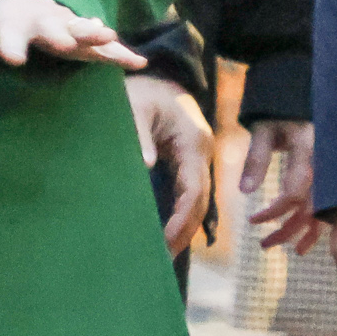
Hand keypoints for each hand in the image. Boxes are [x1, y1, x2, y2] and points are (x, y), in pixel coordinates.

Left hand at [0, 0, 145, 80]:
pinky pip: (104, 46)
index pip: (9, 29)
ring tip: (107, 36)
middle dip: (58, 32)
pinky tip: (137, 62)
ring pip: (81, 29)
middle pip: (51, 24)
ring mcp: (66, 27)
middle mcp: (42, 20)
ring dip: (93, 33)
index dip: (10, 43)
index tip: (13, 58)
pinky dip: (120, 52)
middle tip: (65, 43)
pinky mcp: (83, 38)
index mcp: (14, 18)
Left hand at [124, 75, 214, 257]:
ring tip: (163, 256)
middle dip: (184, 232)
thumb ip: (139, 136)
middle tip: (161, 261)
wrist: (154, 74)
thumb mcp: (134, 107)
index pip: (194, 190)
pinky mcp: (188, 161)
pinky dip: (180, 214)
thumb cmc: (141, 89)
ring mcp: (197, 157)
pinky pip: (188, 193)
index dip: (182, 219)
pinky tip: (166, 234)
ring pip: (197, 200)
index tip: (164, 242)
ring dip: (184, 228)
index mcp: (193, 141)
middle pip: (200, 201)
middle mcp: (202, 152)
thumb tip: (146, 167)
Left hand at [241, 121, 318, 251]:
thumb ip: (256, 159)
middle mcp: (324, 164)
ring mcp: (330, 171)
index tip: (254, 220)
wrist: (300, 100)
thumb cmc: (278, 113)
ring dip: (302, 231)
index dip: (275, 210)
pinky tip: (303, 241)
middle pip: (310, 205)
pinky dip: (315, 224)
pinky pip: (327, 205)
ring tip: (283, 248)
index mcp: (308, 149)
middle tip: (264, 245)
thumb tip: (245, 192)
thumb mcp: (263, 130)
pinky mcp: (330, 177)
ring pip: (321, 208)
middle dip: (288, 229)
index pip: (295, 189)